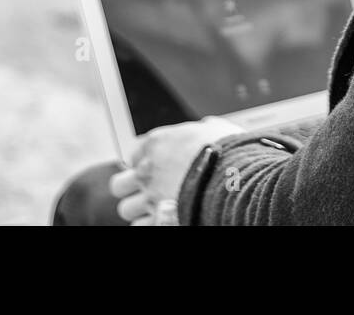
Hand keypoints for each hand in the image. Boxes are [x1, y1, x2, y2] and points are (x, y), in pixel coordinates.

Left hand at [109, 116, 243, 224]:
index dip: (144, 162)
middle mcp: (147, 170)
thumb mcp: (217, 128)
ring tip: (157, 208)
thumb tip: (207, 127)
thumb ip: (203, 128)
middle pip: (119, 184)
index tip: (156, 166)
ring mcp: (150, 196)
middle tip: (148, 190)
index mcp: (156, 143)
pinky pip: (140, 226)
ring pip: (126, 208)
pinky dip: (150, 223)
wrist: (234, 178)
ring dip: (140, 209)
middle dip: (131, 188)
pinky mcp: (158, 219)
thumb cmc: (228, 152)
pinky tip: (163, 218)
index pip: (132, 154)